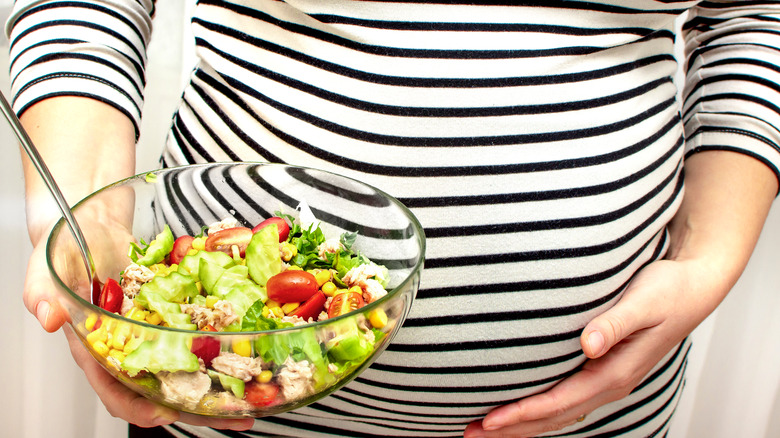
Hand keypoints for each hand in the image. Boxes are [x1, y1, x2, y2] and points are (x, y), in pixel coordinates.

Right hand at [24, 213, 254, 430]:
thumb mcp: (48, 267)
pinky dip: (223, 342)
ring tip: (254, 396)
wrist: (92, 220)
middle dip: (197, 407)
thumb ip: (43, 293)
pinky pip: (200, 332)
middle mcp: (130, 346)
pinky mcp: (175, 312)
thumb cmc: (65, 248)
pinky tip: (251, 348)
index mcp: (97, 348)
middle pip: (164, 389)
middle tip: (234, 417)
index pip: (116, 391)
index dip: (140, 408)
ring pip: (188, 366)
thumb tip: (49, 318)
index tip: (165, 413)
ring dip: (218, 382)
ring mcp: (155, 331)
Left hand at [464, 257, 718, 436]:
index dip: (523, 414)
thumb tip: (587, 346)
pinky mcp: (603, 372)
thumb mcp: (644, 301)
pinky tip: (520, 410)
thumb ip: (615, 324)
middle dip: (512, 429)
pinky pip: (566, 401)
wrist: (694, 289)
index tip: (489, 420)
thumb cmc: (668, 290)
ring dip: (522, 425)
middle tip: (470, 433)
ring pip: (559, 413)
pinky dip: (540, 411)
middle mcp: (611, 384)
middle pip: (554, 417)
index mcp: (616, 372)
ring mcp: (608, 381)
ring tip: (485, 430)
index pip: (560, 402)